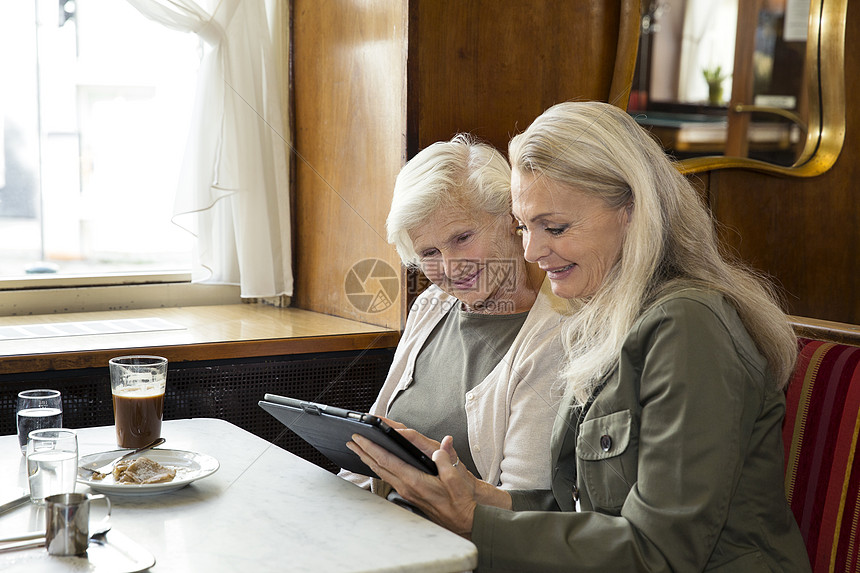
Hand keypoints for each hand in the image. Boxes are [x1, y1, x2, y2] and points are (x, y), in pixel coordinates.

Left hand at [348, 432, 481, 536]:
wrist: (465, 519)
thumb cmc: (462, 499)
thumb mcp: (457, 478)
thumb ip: (447, 461)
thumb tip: (441, 446)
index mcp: (415, 481)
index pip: (387, 461)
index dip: (372, 447)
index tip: (360, 437)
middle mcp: (407, 486)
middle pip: (378, 466)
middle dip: (363, 451)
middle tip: (351, 439)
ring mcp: (406, 491)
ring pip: (381, 472)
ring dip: (368, 459)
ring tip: (357, 449)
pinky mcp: (409, 493)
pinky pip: (388, 476)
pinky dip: (378, 466)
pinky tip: (375, 462)